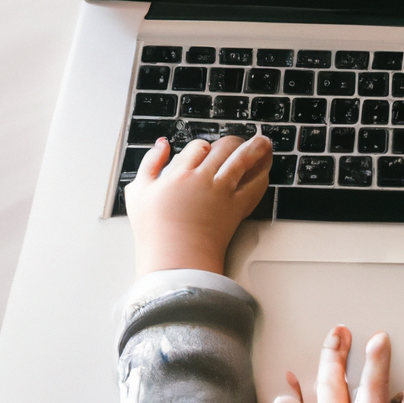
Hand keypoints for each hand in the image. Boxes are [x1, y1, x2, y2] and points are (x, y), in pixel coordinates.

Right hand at [125, 134, 271, 277]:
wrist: (176, 260)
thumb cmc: (155, 232)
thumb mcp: (139, 193)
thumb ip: (149, 163)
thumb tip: (162, 144)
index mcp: (179, 173)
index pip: (198, 146)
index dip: (203, 146)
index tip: (205, 151)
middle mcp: (203, 178)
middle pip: (224, 148)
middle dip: (232, 142)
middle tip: (237, 142)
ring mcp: (222, 191)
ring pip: (243, 159)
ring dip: (256, 148)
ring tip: (263, 143)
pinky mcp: (236, 207)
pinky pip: (255, 185)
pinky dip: (262, 174)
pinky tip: (264, 169)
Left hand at [271, 326, 403, 402]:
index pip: (376, 380)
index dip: (379, 356)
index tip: (379, 339)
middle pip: (337, 376)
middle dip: (341, 349)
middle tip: (342, 331)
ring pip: (313, 389)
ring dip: (321, 364)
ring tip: (327, 347)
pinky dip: (289, 395)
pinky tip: (292, 382)